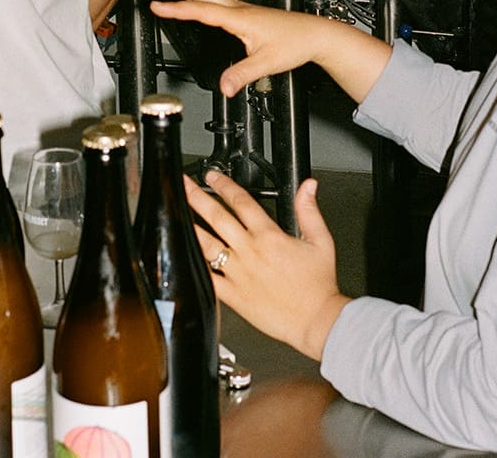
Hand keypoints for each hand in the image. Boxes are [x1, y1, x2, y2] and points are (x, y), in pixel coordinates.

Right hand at [147, 0, 390, 104]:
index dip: (176, 9)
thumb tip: (224, 86)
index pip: (201, 11)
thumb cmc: (295, 43)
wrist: (314, 34)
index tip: (156, 6)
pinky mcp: (246, 14)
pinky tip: (195, 2)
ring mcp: (241, 10)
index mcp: (239, 17)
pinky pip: (216, 2)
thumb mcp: (266, 63)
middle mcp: (238, 9)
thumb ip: (242, 74)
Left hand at [185, 170, 349, 360]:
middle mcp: (250, 251)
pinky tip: (184, 256)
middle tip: (183, 184)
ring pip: (207, 245)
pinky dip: (195, 266)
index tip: (212, 175)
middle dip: (197, 197)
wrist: (316, 321)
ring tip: (175, 213)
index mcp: (269, 236)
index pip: (241, 202)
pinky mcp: (234, 296)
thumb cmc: (318, 286)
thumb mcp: (321, 241)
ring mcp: (239, 273)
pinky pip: (209, 278)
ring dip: (190, 225)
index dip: (224, 184)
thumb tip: (307, 186)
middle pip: (217, 217)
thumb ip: (309, 210)